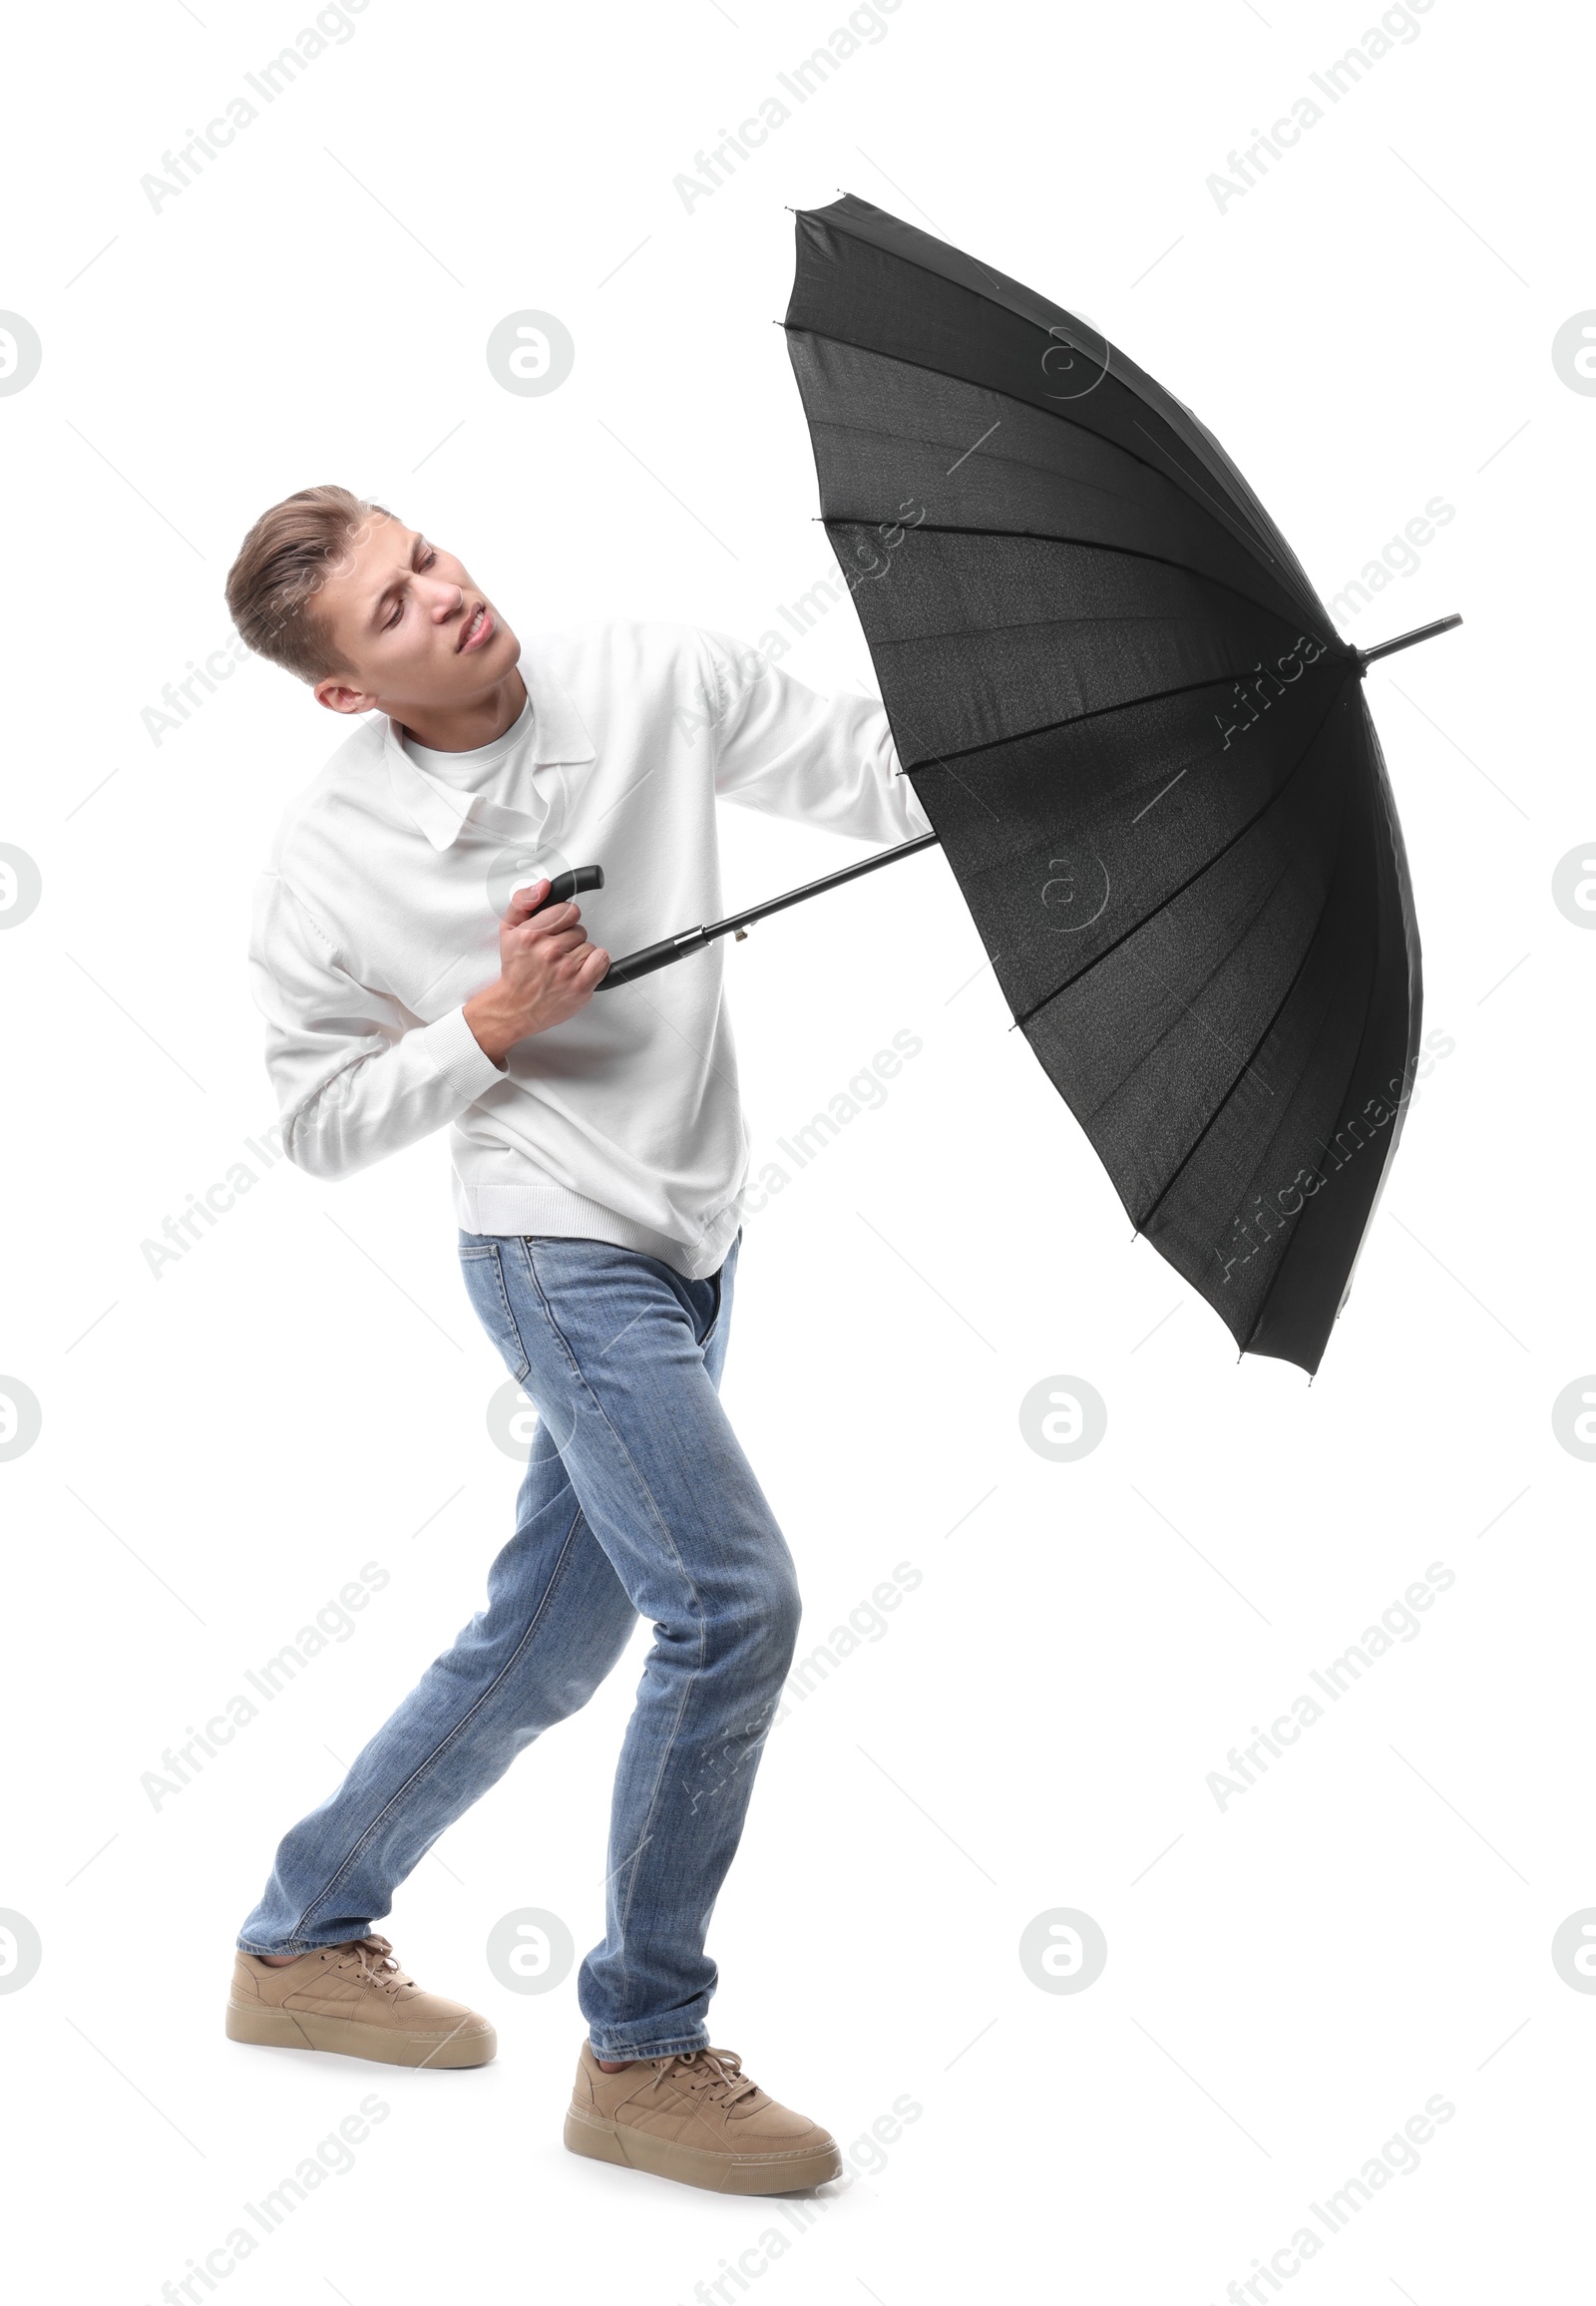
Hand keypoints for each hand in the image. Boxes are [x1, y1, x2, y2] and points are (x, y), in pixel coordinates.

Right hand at [463, 879, 609, 1065]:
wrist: (516, 1007)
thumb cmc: (516, 968)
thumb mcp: (508, 929)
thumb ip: (523, 901)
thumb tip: (544, 885)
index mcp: (530, 934)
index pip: (566, 910)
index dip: (562, 920)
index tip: (554, 931)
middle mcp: (548, 951)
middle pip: (579, 927)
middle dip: (569, 937)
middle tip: (555, 951)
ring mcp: (565, 969)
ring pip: (589, 944)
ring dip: (580, 954)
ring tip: (562, 965)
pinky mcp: (580, 986)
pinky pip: (602, 959)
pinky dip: (596, 963)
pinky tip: (581, 970)